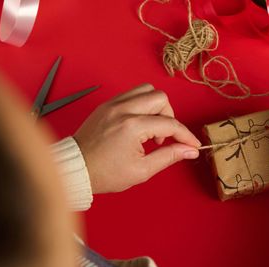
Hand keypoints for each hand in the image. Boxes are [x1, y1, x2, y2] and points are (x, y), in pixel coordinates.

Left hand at [74, 84, 200, 193]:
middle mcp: (123, 110)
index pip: (170, 124)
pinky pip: (131, 95)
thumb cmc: (105, 173)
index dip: (186, 136)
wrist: (76, 169)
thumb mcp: (142, 170)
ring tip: (151, 129)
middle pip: (160, 98)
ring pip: (146, 90)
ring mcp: (113, 104)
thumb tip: (190, 151)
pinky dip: (142, 106)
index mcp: (132, 127)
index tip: (192, 145)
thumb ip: (169, 156)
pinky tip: (139, 125)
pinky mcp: (106, 105)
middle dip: (170, 117)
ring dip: (156, 107)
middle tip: (164, 137)